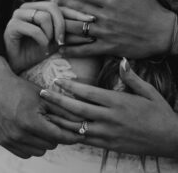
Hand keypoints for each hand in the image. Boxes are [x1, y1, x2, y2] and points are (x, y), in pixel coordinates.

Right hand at [0, 56, 83, 158]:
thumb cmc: (21, 89)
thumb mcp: (43, 96)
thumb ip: (63, 111)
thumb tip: (81, 121)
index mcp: (30, 121)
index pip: (58, 136)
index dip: (72, 136)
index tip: (81, 134)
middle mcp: (18, 134)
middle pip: (50, 145)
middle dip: (57, 134)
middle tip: (56, 122)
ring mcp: (9, 140)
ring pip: (39, 151)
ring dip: (44, 141)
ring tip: (42, 125)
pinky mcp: (3, 142)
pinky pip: (26, 153)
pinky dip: (32, 145)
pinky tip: (31, 131)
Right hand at [4, 1, 94, 73]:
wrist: (17, 64)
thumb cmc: (36, 51)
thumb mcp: (57, 42)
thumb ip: (69, 35)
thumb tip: (90, 32)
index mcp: (38, 8)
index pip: (60, 6)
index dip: (76, 12)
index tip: (91, 20)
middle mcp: (28, 7)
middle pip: (52, 7)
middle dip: (62, 24)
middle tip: (63, 40)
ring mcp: (18, 14)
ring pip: (43, 17)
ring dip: (50, 34)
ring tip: (48, 45)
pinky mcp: (12, 25)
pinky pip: (33, 29)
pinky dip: (41, 40)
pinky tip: (42, 47)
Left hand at [40, 59, 177, 157]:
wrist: (170, 140)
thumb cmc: (159, 112)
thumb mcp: (148, 91)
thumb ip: (131, 77)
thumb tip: (122, 60)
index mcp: (118, 102)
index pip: (88, 92)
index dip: (70, 86)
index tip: (57, 80)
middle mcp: (110, 118)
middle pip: (77, 108)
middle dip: (57, 101)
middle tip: (42, 93)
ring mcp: (108, 133)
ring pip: (78, 126)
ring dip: (59, 119)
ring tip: (44, 112)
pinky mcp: (109, 145)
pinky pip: (85, 140)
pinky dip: (71, 134)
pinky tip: (60, 130)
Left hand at [54, 0, 174, 58]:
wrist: (163, 33)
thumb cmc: (152, 9)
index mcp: (113, 2)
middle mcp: (106, 17)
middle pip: (79, 11)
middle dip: (63, 7)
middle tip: (50, 5)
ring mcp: (106, 33)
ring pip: (79, 29)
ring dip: (63, 27)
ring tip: (50, 26)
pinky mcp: (109, 48)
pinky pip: (87, 50)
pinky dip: (73, 50)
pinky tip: (61, 50)